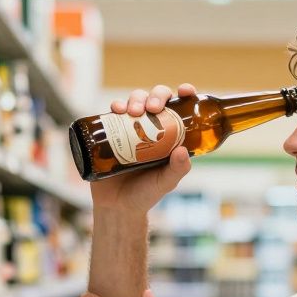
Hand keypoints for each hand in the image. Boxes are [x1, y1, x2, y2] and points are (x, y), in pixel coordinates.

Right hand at [91, 83, 197, 214]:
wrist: (116, 206)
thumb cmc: (145, 194)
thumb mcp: (165, 183)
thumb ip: (177, 169)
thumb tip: (183, 150)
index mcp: (169, 136)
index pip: (180, 109)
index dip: (185, 95)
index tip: (186, 90)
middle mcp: (151, 128)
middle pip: (156, 99)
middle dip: (156, 96)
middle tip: (153, 108)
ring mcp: (130, 128)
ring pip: (135, 101)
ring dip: (135, 98)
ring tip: (132, 112)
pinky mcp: (111, 132)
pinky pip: (113, 112)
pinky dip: (116, 105)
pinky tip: (117, 109)